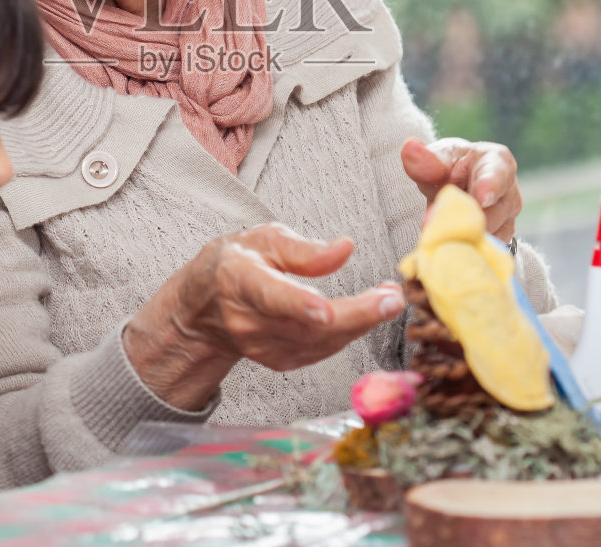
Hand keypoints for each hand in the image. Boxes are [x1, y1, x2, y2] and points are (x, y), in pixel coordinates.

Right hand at [123, 224, 404, 410]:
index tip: (325, 309)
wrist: (208, 306)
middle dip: (356, 314)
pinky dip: (348, 334)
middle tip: (392, 297)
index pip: (269, 295)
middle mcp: (249, 321)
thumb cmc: (240, 262)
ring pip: (320, 341)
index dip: (297, 303)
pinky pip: (321, 351)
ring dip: (361, 323)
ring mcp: (262, 347)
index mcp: (241, 281)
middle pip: (307, 325)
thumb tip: (345, 249)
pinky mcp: (279, 362)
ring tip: (388, 298)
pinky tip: (366, 315)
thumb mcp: (264, 239)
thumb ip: (304, 249)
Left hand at [401, 137, 521, 243]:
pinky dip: (462, 255)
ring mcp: (508, 222)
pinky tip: (444, 253)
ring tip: (434, 237)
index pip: (497, 174)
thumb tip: (410, 148)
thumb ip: (425, 159)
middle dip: (462, 222)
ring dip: (460, 240)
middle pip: (491, 214)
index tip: (481, 199)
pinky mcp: (500, 245)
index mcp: (498, 162)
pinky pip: (483, 255)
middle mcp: (509, 194)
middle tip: (431, 226)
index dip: (490, 187)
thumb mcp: (435, 159)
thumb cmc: (448, 167)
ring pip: (488, 238)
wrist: (453, 187)